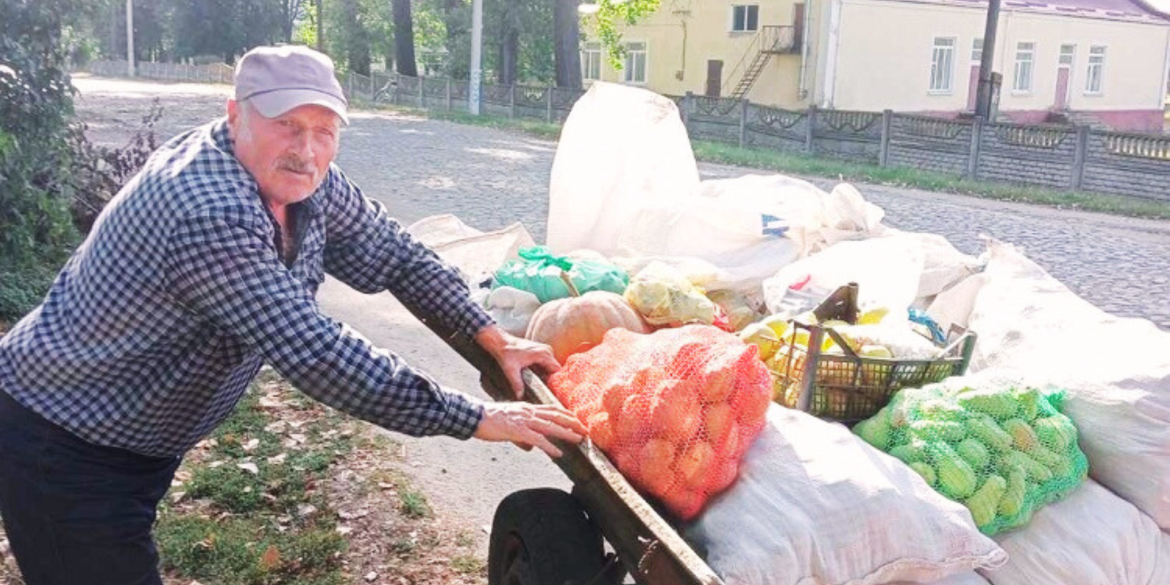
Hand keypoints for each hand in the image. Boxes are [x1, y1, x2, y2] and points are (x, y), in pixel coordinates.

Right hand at [472, 402, 586, 457]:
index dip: (566, 414)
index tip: (577, 420)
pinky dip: (549, 446)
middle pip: (555, 415)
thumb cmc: (489, 421)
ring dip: (566, 433)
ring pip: (550, 426)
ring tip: (578, 439)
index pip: (551, 409)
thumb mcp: (509, 426)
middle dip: (572, 422)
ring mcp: (523, 420)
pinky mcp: (517, 430)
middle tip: (585, 429)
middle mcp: (528, 412)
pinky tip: (558, 453)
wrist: (474, 416)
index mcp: (526, 408)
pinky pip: (537, 439)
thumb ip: (522, 437)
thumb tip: (531, 447)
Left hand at [475, 325, 559, 398]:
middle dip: (551, 380)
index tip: (551, 390)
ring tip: (540, 384)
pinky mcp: (541, 351)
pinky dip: (543, 371)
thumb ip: (517, 384)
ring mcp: (545, 350)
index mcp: (543, 354)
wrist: (501, 342)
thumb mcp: (511, 370)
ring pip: (551, 367)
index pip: (557, 370)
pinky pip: (547, 363)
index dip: (555, 381)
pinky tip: (536, 377)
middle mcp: (547, 351)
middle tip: (544, 390)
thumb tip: (520, 395)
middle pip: (555, 369)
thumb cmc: (506, 352)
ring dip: (547, 376)